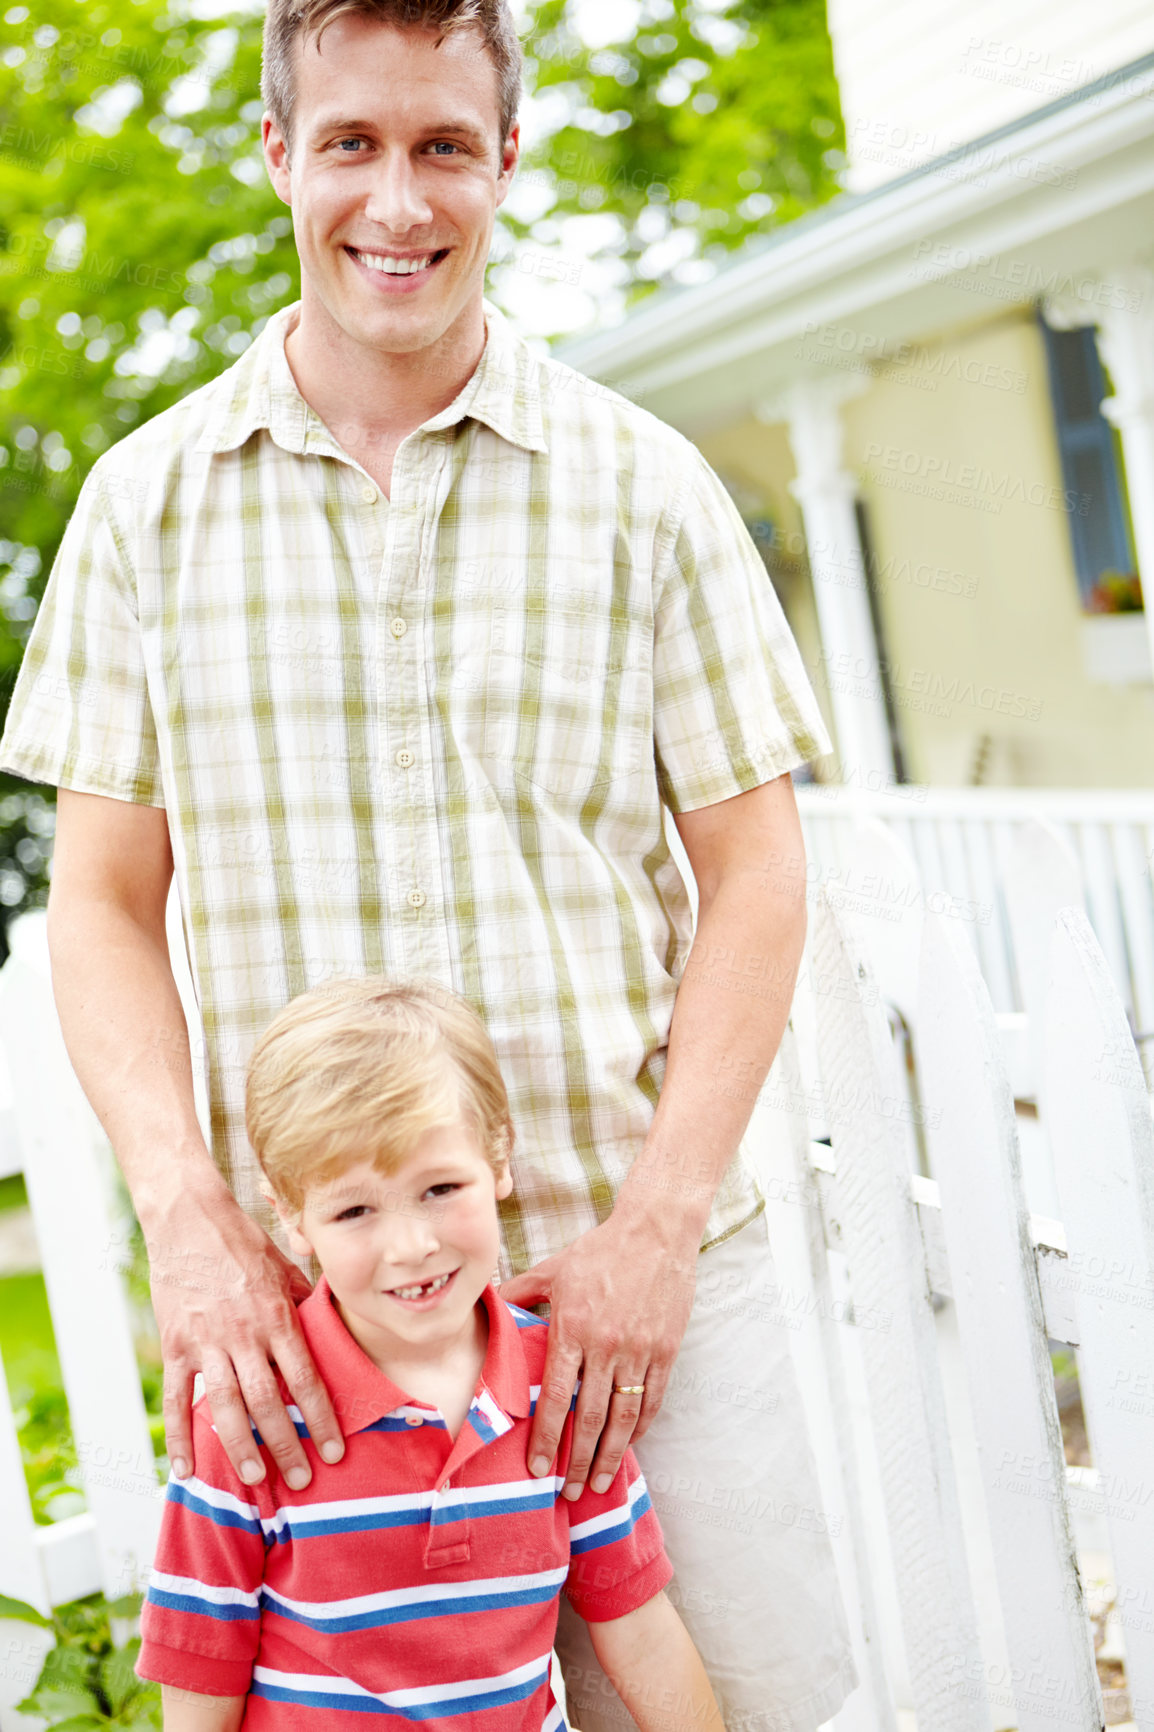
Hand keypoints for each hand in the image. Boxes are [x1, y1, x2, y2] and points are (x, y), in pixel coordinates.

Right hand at [147, 1177, 344, 1489]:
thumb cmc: (244, 1242)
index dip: (321, 1419)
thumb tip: (332, 1332)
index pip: (306, 1379)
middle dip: (285, 1445)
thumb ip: (305, 1305)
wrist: (190, 1219)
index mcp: (277, 1317)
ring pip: (225, 1406)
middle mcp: (244, 1334)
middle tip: (299, 1482)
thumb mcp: (286, 1268)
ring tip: (253, 1478)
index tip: (333, 1451)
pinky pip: (176, 1398)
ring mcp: (206, 1342)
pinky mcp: (176, 1344)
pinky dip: (178, 1435)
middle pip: (269, 1402)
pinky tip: (185, 1468)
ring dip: (240, 1446)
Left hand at [500, 1206, 695, 1499]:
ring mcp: (639, 1351)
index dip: (546, 1437)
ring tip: (601, 1483)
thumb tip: (487, 1307)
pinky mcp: (666, 1351)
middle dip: (578, 1460)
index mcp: (573, 1328)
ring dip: (611, 1456)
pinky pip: (652, 1400)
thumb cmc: (600, 1249)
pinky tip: (629, 1445)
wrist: (655, 1231)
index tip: (538, 1468)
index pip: (555, 1396)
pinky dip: (640, 1428)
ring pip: (623, 1418)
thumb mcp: (553, 1268)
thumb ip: (519, 1293)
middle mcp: (606, 1346)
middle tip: (570, 1491)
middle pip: (590, 1418)